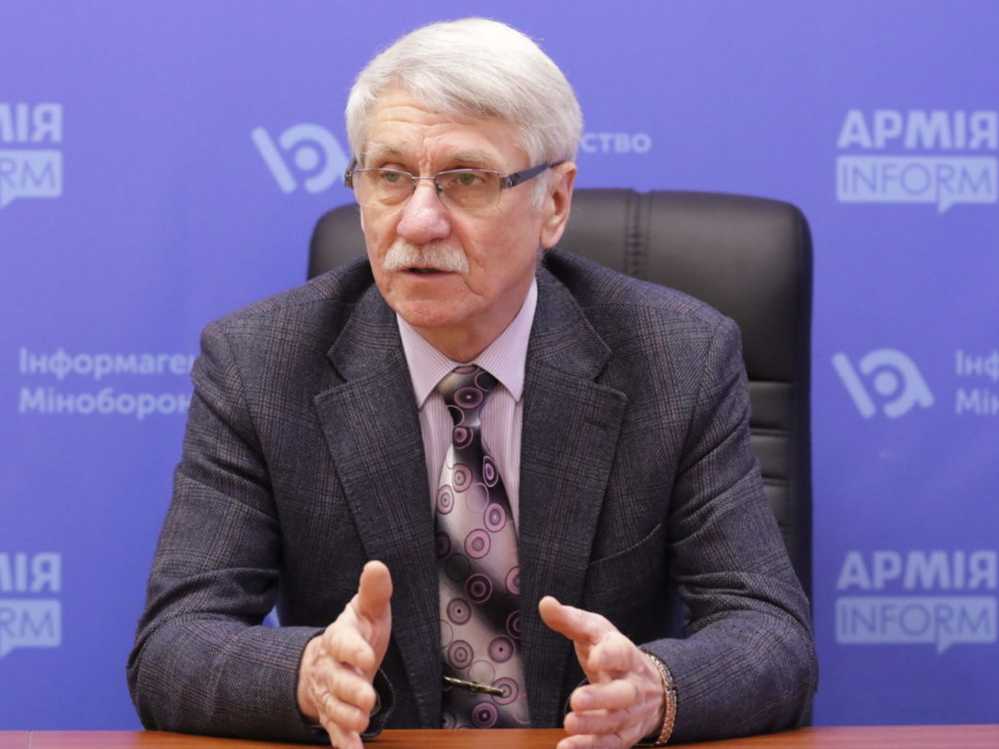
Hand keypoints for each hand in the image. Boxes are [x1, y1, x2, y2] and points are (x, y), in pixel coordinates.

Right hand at [298, 561, 392, 748]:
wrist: (330, 657)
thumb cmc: (357, 632)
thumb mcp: (367, 610)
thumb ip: (373, 592)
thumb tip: (377, 566)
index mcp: (340, 637)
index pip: (343, 642)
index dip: (353, 650)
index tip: (367, 656)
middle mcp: (330, 666)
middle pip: (336, 679)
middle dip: (351, 690)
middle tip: (368, 699)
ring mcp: (329, 692)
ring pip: (333, 706)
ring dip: (346, 717)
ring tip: (362, 723)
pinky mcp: (332, 713)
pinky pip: (335, 729)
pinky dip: (343, 741)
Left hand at [539, 596, 663, 748]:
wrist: (650, 685)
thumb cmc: (611, 652)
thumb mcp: (594, 631)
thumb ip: (569, 620)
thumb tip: (545, 603)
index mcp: (625, 653)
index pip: (622, 653)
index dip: (610, 656)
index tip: (595, 658)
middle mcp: (633, 684)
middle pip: (624, 693)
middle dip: (602, 698)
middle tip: (576, 700)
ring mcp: (632, 712)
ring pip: (617, 721)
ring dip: (594, 725)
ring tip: (569, 723)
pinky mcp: (626, 734)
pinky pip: (612, 744)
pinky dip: (591, 747)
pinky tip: (568, 747)